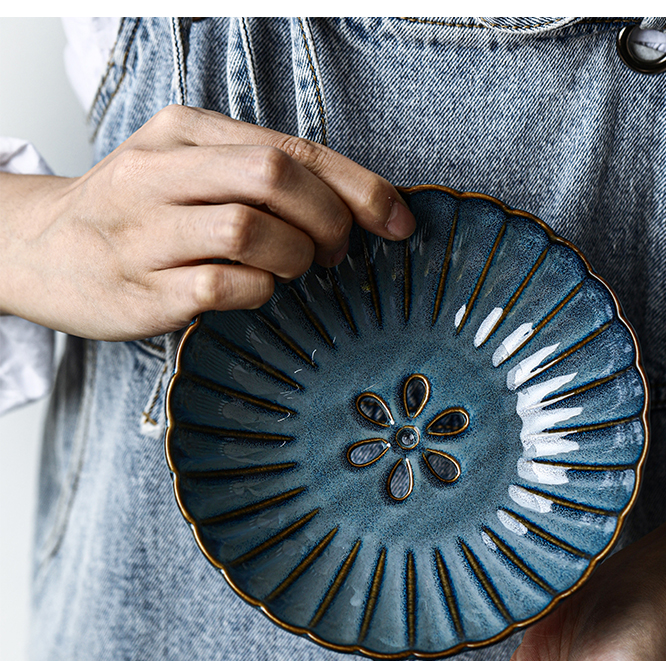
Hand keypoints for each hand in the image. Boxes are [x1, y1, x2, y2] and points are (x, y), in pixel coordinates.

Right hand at [0, 105, 414, 339]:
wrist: (38, 250)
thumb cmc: (132, 214)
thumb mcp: (184, 169)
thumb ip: (253, 176)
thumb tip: (351, 208)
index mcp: (183, 133)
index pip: (292, 148)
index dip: (359, 187)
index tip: (398, 221)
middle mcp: (160, 172)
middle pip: (274, 177)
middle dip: (330, 220)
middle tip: (338, 252)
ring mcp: (145, 232)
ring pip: (249, 229)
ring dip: (294, 256)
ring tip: (293, 270)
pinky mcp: (140, 289)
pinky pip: (223, 287)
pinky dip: (258, 292)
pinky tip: (257, 293)